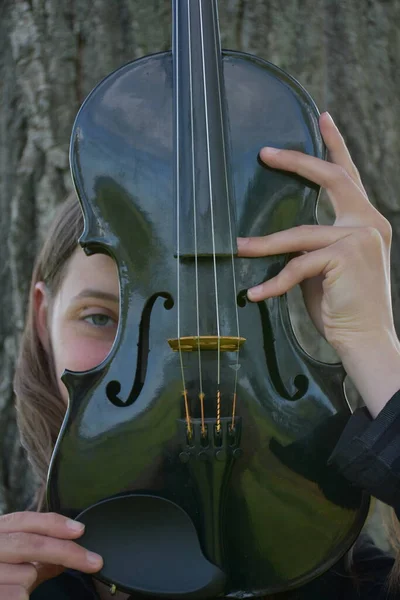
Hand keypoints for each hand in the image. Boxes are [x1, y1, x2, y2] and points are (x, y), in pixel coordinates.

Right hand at [0, 511, 102, 598]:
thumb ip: (37, 558)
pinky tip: (10, 597)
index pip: (24, 520)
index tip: (80, 530)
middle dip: (66, 551)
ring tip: (13, 590)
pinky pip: (18, 596)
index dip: (53, 522)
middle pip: (30, 543)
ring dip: (29, 584)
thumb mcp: (12, 564)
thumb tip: (71, 554)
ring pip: (25, 575)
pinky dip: (21, 599)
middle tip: (94, 562)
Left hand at [237, 112, 399, 415]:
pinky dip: (274, 281)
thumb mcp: (327, 265)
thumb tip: (280, 233)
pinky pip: (298, 265)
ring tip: (237, 248)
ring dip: (264, 244)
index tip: (322, 116)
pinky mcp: (346, 258)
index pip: (349, 176)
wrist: (364, 337)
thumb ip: (313, 243)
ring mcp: (360, 238)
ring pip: (300, 233)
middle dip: (298, 161)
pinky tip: (256, 293)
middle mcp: (369, 222)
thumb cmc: (342, 303)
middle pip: (332, 178)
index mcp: (366, 220)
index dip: (336, 145)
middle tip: (265, 152)